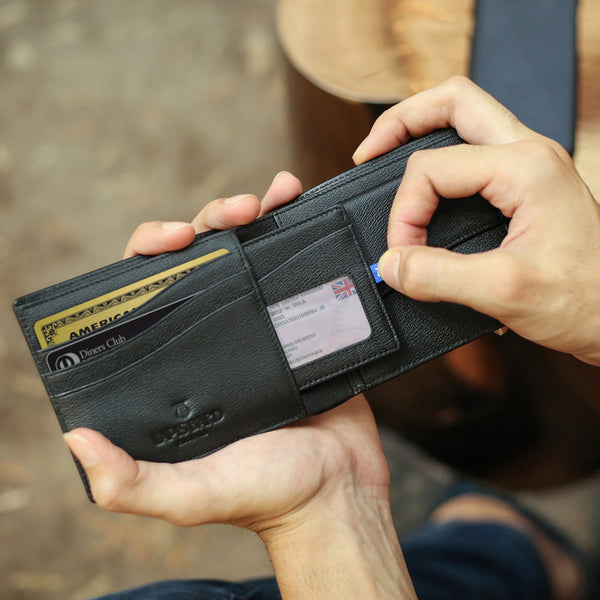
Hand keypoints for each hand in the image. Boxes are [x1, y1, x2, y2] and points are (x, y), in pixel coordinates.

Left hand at [65, 171, 413, 598]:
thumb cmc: (267, 496)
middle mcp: (215, 343)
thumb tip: (74, 439)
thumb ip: (130, 482)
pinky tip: (293, 203)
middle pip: (199, 263)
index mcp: (180, 368)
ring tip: (267, 199)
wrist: (340, 493)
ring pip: (245, 256)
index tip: (173, 239)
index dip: (151, 256)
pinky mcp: (304, 325)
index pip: (150, 296)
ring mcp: (261, 330)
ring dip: (248, 217)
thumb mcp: (190, 495)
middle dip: (208, 224)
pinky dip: (291, 230)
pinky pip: (293, 267)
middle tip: (234, 212)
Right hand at [354, 77, 599, 365]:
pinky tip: (425, 188)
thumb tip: (391, 264)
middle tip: (368, 153)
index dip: (404, 211)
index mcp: (525, 167)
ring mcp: (528, 166)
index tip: (403, 254)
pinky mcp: (524, 187)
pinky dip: (440, 163)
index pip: (432, 168)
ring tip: (388, 156)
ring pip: (463, 119)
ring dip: (421, 133)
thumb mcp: (503, 292)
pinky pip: (473, 152)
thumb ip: (437, 276)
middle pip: (452, 103)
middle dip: (401, 122)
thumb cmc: (586, 299)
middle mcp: (528, 154)